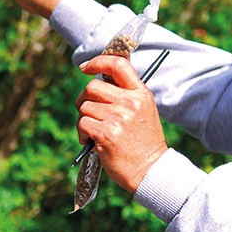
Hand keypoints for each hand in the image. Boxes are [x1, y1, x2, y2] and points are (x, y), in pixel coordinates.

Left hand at [76, 55, 167, 192]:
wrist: (150, 170)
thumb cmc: (143, 144)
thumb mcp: (143, 112)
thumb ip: (125, 96)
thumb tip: (97, 83)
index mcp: (141, 94)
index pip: (118, 65)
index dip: (98, 62)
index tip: (86, 67)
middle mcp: (130, 102)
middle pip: (92, 86)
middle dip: (83, 99)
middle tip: (88, 112)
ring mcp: (117, 117)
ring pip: (84, 106)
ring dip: (83, 119)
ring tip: (93, 132)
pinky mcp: (105, 133)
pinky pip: (82, 123)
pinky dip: (82, 133)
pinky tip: (90, 141)